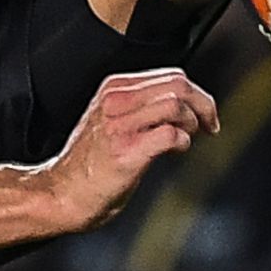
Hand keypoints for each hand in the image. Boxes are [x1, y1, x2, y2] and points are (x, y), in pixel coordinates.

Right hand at [40, 69, 219, 228]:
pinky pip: (169, 134)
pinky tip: (175, 151)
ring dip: (192, 123)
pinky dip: (182, 142)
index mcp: (114, 89)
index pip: (170, 75)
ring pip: (176, 105)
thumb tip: (183, 107)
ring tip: (188, 139)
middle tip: (210, 125)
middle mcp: (116, 101)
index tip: (205, 113)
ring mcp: (120, 125)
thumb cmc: (88, 166)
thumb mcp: (111, 122)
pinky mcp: (126, 151)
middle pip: (178, 84)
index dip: (197, 94)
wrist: (60, 195)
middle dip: (204, 104)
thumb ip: (140, 108)